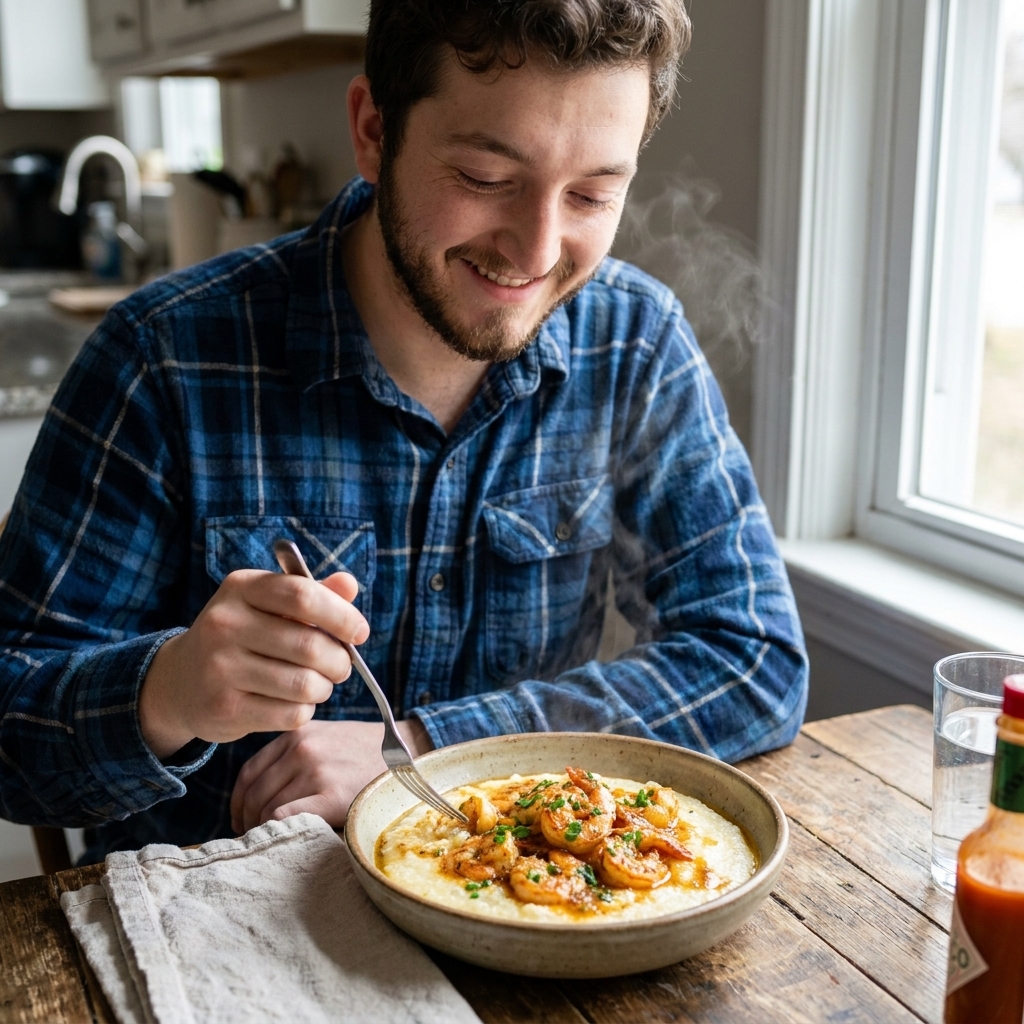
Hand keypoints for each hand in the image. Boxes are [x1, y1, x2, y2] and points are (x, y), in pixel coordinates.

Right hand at [139, 570, 369, 758]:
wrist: (180, 681)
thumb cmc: (241, 636)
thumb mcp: (269, 605)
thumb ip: (312, 594)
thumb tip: (349, 585)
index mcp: (241, 587)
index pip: (303, 595)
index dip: (341, 615)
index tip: (360, 632)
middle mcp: (224, 623)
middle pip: (310, 645)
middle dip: (339, 660)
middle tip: (340, 665)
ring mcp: (220, 667)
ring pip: (304, 684)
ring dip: (324, 688)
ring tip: (318, 684)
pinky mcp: (223, 708)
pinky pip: (290, 714)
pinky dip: (304, 710)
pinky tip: (294, 703)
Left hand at [229, 718, 433, 831]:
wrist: (409, 757)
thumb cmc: (367, 755)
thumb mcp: (327, 739)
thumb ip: (294, 755)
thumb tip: (257, 796)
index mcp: (297, 733)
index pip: (249, 772)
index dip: (239, 802)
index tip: (243, 820)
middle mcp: (302, 747)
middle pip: (254, 794)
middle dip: (248, 822)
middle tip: (256, 840)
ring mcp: (315, 769)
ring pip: (266, 809)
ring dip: (262, 832)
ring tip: (272, 844)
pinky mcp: (330, 793)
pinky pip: (284, 818)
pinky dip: (277, 832)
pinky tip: (285, 840)